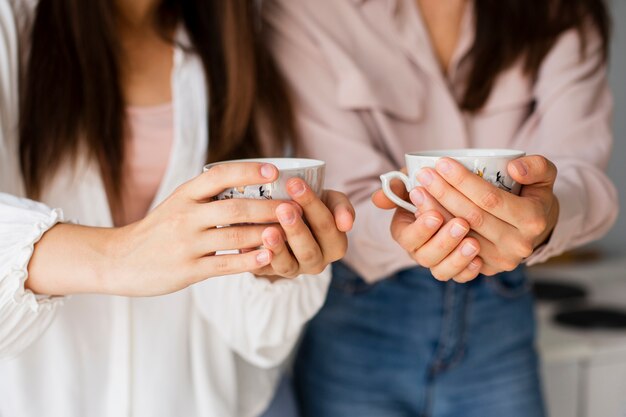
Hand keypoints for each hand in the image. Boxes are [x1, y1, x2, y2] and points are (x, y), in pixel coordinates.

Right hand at [28, 162, 298, 296]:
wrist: (119, 260)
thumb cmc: (157, 230)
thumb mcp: (177, 203)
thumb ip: (208, 194)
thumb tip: (248, 180)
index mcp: (185, 194)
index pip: (220, 175)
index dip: (249, 171)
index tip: (275, 170)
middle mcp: (185, 215)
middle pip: (236, 206)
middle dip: (270, 206)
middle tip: (297, 205)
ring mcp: (186, 243)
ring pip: (235, 235)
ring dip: (267, 232)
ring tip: (292, 230)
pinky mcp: (188, 269)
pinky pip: (225, 263)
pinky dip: (249, 260)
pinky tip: (269, 257)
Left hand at [254, 178, 354, 279]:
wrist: (287, 213)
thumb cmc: (312, 204)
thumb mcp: (331, 200)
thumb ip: (342, 207)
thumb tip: (346, 224)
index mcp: (335, 246)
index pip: (327, 226)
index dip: (313, 205)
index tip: (295, 183)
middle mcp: (317, 262)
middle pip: (309, 250)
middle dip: (297, 229)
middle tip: (283, 208)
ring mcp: (293, 270)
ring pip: (287, 266)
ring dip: (278, 249)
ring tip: (268, 232)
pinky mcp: (269, 272)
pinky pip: (262, 270)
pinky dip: (255, 260)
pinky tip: (246, 246)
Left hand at [373, 155, 559, 280]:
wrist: (536, 230)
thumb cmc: (534, 196)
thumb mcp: (545, 175)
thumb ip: (536, 167)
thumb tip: (513, 168)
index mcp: (532, 220)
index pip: (489, 199)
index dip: (463, 181)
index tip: (442, 164)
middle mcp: (517, 245)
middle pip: (471, 217)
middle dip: (443, 194)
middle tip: (423, 175)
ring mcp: (500, 261)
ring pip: (459, 236)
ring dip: (434, 213)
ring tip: (417, 192)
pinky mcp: (485, 269)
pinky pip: (455, 252)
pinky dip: (436, 233)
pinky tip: (422, 214)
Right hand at [373, 180, 481, 282]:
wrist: (452, 197)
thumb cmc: (430, 188)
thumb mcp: (412, 182)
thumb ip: (396, 188)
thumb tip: (378, 199)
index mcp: (404, 232)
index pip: (407, 238)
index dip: (421, 230)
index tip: (435, 216)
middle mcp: (418, 250)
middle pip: (425, 257)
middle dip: (444, 242)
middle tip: (461, 224)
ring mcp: (437, 261)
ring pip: (441, 271)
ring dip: (457, 259)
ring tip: (474, 243)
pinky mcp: (456, 268)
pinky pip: (460, 278)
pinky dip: (468, 271)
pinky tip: (479, 260)